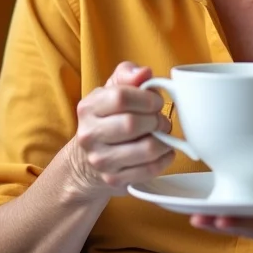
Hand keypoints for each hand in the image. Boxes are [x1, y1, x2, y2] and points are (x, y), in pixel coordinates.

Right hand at [67, 61, 174, 197]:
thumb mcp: (113, 89)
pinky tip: (164, 151)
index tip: (156, 101)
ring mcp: (101, 161)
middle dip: (156, 120)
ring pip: (146, 149)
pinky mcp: (114, 180)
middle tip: (161, 120)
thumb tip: (145, 72)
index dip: (146, 97)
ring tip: (162, 134)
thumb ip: (128, 74)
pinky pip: (150, 169)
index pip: (121, 97)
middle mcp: (89, 135)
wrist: (87, 161)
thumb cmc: (108, 117)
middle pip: (133, 124)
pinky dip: (164, 158)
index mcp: (88, 107)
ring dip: (163, 140)